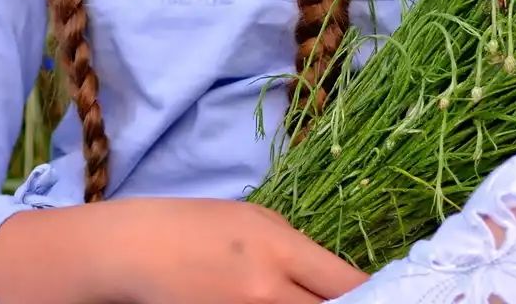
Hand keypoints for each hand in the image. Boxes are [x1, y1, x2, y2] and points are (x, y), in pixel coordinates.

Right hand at [102, 198, 367, 303]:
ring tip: (298, 300)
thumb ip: (296, 250)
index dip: (371, 297)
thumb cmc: (194, 225)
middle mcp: (268, 291)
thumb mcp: (253, 219)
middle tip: (343, 303)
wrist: (134, 250)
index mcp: (279, 249)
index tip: (382, 297)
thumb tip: (332, 280)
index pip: (347, 285)